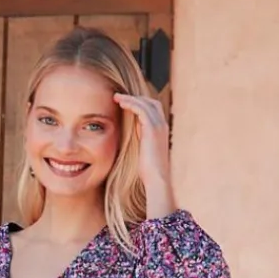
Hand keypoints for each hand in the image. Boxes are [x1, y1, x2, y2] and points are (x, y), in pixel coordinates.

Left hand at [114, 93, 175, 217]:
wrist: (156, 179)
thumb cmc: (148, 172)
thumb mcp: (142, 153)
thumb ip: (138, 142)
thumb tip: (127, 138)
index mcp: (161, 131)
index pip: (152, 110)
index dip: (139, 105)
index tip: (124, 105)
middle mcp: (162, 125)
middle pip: (151, 102)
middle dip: (136, 98)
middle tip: (119, 98)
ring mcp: (159, 125)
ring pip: (145, 102)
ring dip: (130, 98)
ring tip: (116, 97)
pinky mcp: (152, 128)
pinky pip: (141, 108)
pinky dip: (130, 103)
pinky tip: (120, 103)